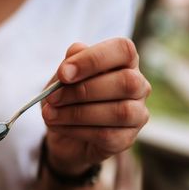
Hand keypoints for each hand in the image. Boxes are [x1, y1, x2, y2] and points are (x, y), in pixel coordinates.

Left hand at [42, 38, 150, 174]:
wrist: (64, 136)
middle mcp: (138, 86)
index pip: (123, 49)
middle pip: (126, 81)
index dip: (93, 59)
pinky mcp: (126, 139)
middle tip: (52, 98)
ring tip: (50, 114)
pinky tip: (58, 126)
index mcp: (124, 62)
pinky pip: (106, 135)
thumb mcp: (62, 79)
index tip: (63, 73)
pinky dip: (76, 130)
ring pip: (119, 111)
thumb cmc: (67, 99)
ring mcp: (137, 114)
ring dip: (77, 113)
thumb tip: (76, 50)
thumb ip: (70, 63)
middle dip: (83, 90)